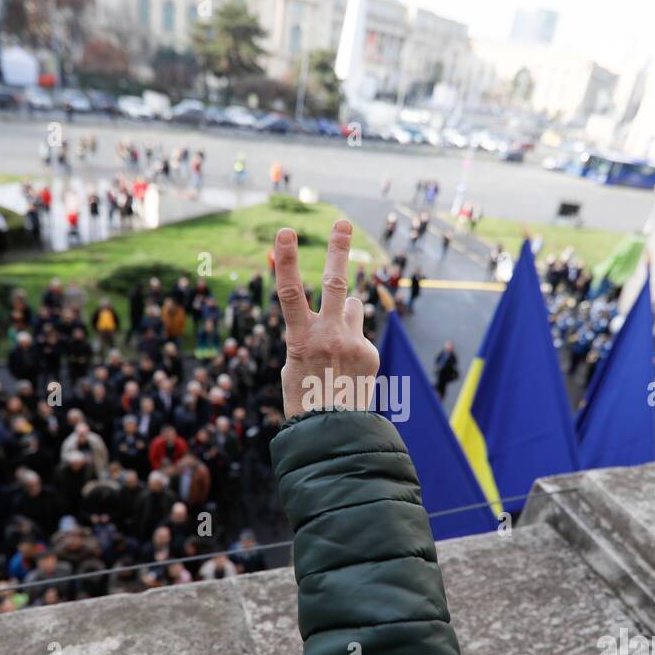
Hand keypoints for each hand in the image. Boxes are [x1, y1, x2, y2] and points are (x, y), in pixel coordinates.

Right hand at [274, 221, 378, 418]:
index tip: (285, 232)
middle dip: (338, 250)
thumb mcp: (292, 365)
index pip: (290, 293)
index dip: (287, 260)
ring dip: (346, 313)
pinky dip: (354, 345)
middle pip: (335, 283)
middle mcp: (328, 336)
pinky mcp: (370, 352)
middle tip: (343, 223)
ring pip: (353, 306)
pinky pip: (360, 334)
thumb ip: (305, 335)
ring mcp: (353, 343)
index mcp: (300, 339)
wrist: (333, 432)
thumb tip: (323, 315)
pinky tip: (349, 369)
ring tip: (338, 342)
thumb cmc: (303, 398)